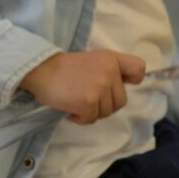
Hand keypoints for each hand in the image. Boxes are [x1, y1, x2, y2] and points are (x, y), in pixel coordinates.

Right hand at [17, 49, 144, 123]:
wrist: (40, 70)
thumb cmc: (64, 68)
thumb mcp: (92, 60)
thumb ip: (108, 70)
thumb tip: (121, 87)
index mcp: (111, 59)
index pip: (138, 69)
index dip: (132, 80)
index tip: (119, 84)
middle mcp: (110, 71)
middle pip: (120, 101)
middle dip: (104, 105)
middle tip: (87, 99)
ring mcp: (100, 87)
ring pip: (106, 112)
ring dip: (91, 112)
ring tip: (76, 102)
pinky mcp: (89, 102)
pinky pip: (91, 119)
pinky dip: (80, 118)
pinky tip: (70, 109)